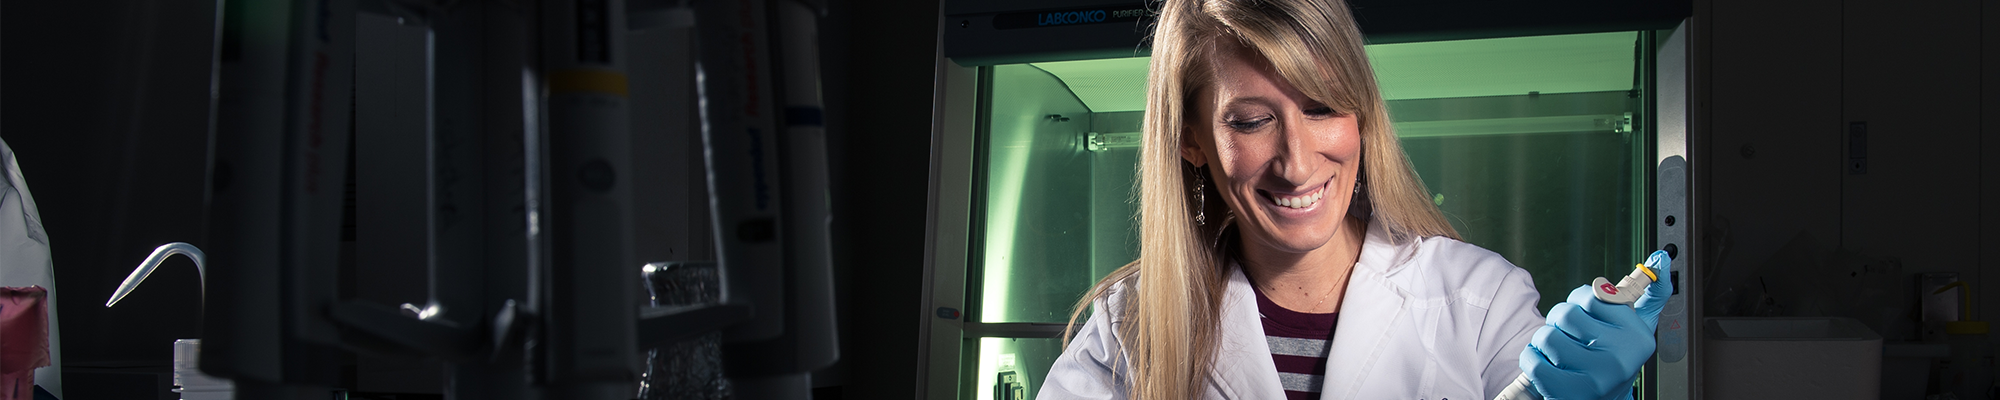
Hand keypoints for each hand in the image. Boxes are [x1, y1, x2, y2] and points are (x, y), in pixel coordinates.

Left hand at [1518, 251, 1672, 399]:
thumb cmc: (1615, 358)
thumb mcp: (1637, 327)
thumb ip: (1650, 294)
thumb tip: (1662, 257)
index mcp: (1638, 337)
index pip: (1592, 295)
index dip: (1579, 301)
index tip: (1586, 313)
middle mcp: (1621, 359)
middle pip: (1566, 314)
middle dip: (1559, 320)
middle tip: (1568, 334)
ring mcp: (1596, 378)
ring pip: (1547, 335)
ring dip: (1544, 340)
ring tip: (1557, 351)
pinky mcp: (1569, 393)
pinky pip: (1534, 360)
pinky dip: (1533, 358)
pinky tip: (1547, 364)